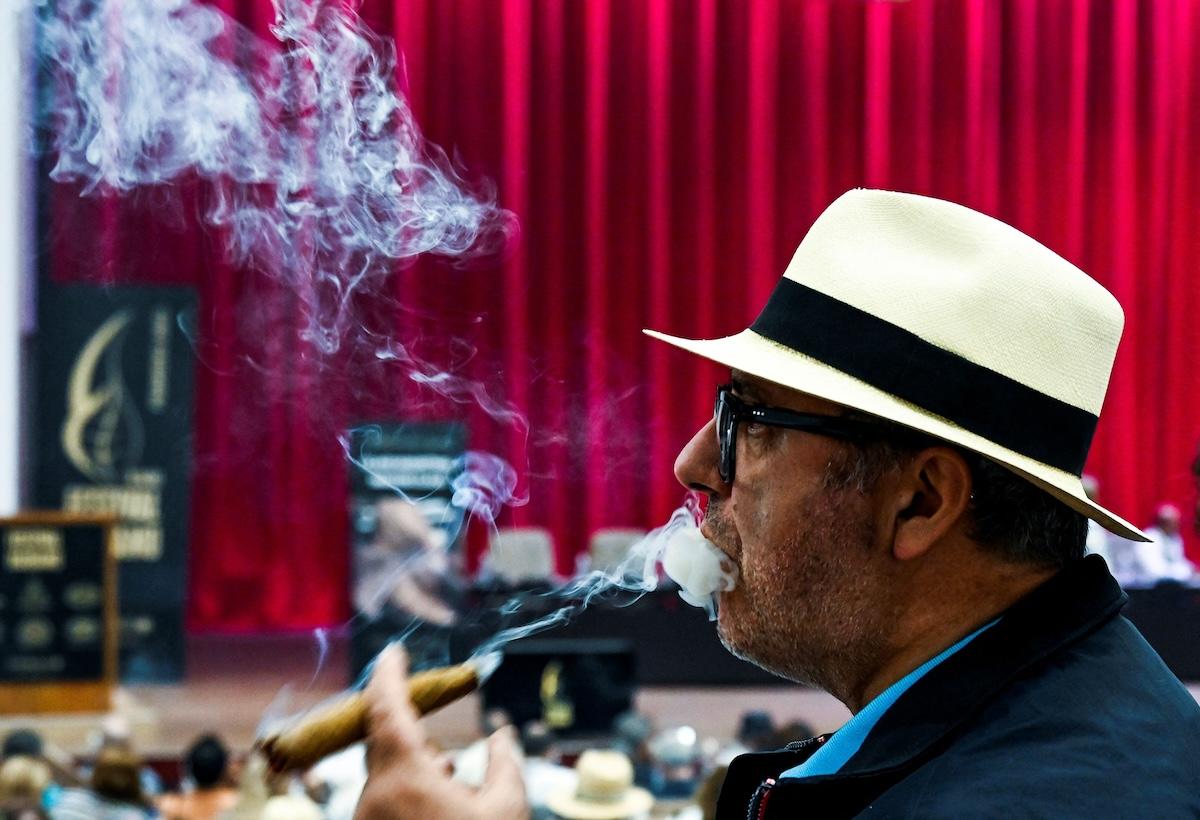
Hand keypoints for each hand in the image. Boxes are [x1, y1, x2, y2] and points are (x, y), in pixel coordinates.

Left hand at [354, 646, 528, 819]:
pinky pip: (383, 798)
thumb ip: (505, 765)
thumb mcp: (506, 810)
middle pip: (384, 741)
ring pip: (385, 773)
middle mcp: (374, 797)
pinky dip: (408, 786)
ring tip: (450, 771)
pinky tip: (439, 798)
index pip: (385, 709)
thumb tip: (502, 736)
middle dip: (410, 725)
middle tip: (434, 720)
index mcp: (405, 778)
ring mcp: (367, 818)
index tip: (394, 652)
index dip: (388, 674)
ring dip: (414, 762)